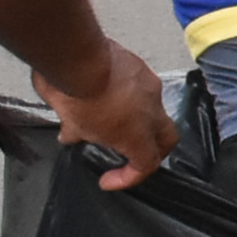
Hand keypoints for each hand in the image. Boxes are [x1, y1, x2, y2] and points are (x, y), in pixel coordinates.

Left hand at [34, 39, 178, 190]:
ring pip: (154, 110)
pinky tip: (108, 90)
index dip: (128, 178)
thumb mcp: (70, 124)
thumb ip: (76, 134)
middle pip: (167, 140)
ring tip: (112, 116)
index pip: (147, 165)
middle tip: (131, 153)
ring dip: (138, 118)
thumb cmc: (74, 95)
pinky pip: (142, 87)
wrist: (77, 57)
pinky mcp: (141, 67)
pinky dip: (130, 94)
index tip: (108, 179)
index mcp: (137, 135)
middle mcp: (152, 112)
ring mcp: (150, 87)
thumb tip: (70, 135)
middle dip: (153, 150)